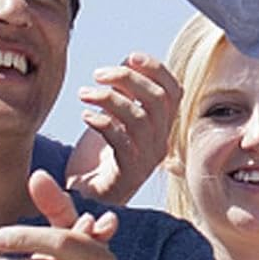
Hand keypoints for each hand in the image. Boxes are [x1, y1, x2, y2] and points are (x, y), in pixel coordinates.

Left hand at [65, 50, 182, 204]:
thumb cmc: (98, 159)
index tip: (131, 56)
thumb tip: (128, 61)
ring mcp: (146, 160)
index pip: (174, 91)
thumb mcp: (116, 120)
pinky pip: (120, 140)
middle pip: (157, 99)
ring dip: (109, 98)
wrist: (84, 203)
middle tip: (98, 74)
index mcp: (162, 127)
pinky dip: (102, 122)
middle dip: (128, 78)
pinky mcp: (126, 174)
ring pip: (139, 117)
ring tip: (84, 93)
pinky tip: (85, 116)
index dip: (157, 69)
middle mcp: (160, 143)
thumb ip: (127, 94)